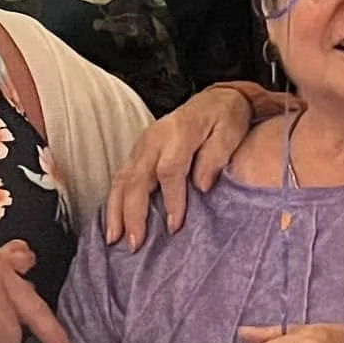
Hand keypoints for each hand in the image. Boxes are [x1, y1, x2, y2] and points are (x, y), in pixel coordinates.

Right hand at [104, 85, 258, 248]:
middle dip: (133, 213)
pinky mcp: (137, 152)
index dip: (172, 200)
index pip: (170, 170)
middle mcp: (154, 139)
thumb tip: (202, 187)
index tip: (174, 227)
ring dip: (116, 211)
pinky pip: (121, 178)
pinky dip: (114, 201)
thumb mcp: (230, 132)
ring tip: (115, 239)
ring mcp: (142, 145)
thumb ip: (215, 157)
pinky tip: (113, 222)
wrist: (215, 99)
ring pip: (122, 179)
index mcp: (180, 131)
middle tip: (135, 243)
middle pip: (138, 178)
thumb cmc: (225, 118)